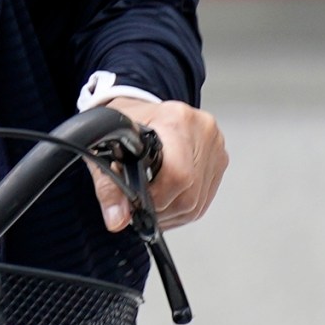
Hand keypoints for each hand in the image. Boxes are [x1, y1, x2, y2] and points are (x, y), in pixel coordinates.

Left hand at [90, 97, 226, 232]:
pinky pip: (205, 198)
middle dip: (161, 209)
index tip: (138, 205)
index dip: (157, 198)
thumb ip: (108, 185)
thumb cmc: (122, 122)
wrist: (138, 106)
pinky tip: (166, 204)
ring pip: (199, 200)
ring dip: (172, 213)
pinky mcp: (219, 159)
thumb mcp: (104, 145)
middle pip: (189, 191)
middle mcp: (201, 130)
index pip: (178, 173)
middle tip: (140, 209)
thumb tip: (118, 218)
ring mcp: (214, 145)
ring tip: (151, 207)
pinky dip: (184, 209)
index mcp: (174, 120)